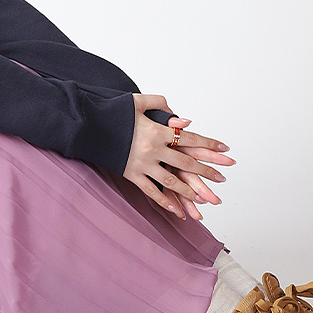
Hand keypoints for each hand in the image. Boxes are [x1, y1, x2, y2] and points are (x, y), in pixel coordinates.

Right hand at [122, 95, 234, 220]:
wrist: (88, 126)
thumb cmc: (113, 112)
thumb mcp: (137, 102)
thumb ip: (160, 105)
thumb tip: (182, 119)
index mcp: (157, 130)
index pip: (190, 139)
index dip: (209, 144)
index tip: (225, 149)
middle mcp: (152, 149)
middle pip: (186, 163)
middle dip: (206, 171)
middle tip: (222, 177)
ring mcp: (142, 164)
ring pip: (171, 181)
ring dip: (189, 191)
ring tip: (204, 198)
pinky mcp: (131, 174)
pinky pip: (151, 191)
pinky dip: (165, 201)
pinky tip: (176, 210)